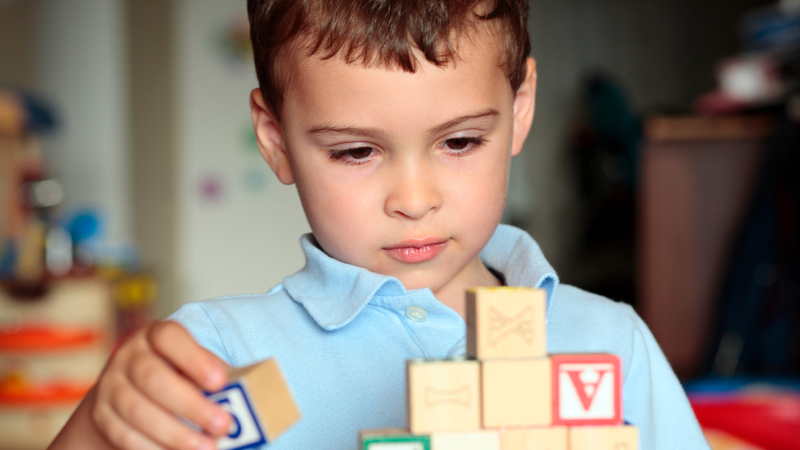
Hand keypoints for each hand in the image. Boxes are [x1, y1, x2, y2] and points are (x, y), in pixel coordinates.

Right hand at [89, 321, 231, 449]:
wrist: (124, 393)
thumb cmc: (176, 376)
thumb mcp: (192, 365)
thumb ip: (211, 375)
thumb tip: (244, 394)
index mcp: (155, 336)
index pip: (169, 337)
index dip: (194, 359)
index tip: (220, 382)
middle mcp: (128, 357)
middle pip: (153, 378)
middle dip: (191, 405)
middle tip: (223, 425)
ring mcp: (110, 386)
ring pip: (138, 411)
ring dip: (176, 434)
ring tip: (208, 448)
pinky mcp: (101, 417)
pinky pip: (125, 436)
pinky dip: (155, 449)